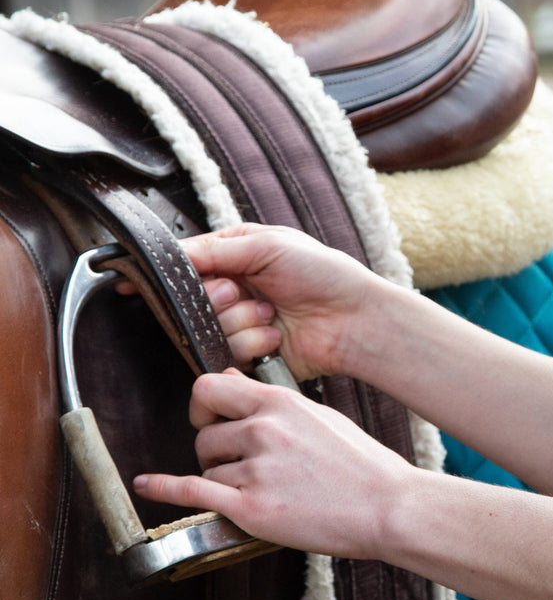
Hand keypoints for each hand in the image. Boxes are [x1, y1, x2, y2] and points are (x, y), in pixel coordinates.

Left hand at [133, 368, 414, 559]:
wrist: (388, 507)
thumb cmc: (364, 466)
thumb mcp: (321, 417)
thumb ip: (276, 404)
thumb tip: (234, 382)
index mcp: (282, 404)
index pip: (211, 386)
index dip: (205, 404)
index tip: (212, 418)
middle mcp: (264, 430)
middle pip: (203, 432)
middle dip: (212, 447)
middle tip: (233, 462)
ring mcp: (256, 469)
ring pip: (205, 466)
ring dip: (219, 478)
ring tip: (256, 489)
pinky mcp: (251, 508)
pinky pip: (191, 491)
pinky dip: (163, 488)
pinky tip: (148, 485)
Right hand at [184, 223, 386, 380]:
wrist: (354, 319)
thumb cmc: (324, 273)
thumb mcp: (269, 245)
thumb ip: (216, 249)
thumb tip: (172, 253)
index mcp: (237, 255)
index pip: (186, 263)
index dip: (170, 274)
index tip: (152, 281)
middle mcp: (235, 288)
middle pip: (190, 299)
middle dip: (217, 297)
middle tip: (242, 292)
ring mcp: (240, 321)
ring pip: (206, 328)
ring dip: (240, 320)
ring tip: (270, 313)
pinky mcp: (249, 352)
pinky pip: (225, 353)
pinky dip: (251, 343)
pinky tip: (275, 336)